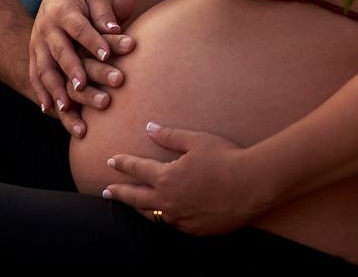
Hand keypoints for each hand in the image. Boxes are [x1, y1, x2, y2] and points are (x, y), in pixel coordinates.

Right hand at [29, 0, 137, 136]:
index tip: (107, 55)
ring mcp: (37, 43)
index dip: (92, 41)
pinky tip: (51, 109)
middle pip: (59, 51)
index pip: (79, 28)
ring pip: (44, 68)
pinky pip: (34, 76)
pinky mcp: (34, 55)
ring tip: (67, 107)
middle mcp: (47, 28)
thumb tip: (115, 29)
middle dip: (72, 69)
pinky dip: (41, 93)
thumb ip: (107, 11)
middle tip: (83, 86)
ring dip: (54, 88)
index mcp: (64, 10)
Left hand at [102, 122, 263, 235]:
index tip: (110, 161)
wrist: (251, 185)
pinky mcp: (195, 229)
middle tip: (106, 192)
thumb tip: (150, 128)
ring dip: (139, 209)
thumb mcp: (197, 141)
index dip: (122, 164)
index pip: (136, 169)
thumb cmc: (226, 158)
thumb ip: (170, 136)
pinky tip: (165, 215)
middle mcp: (168, 201)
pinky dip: (165, 218)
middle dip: (118, 193)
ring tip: (132, 205)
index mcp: (166, 177)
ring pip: (152, 216)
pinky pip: (174, 225)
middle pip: (135, 198)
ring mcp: (181, 218)